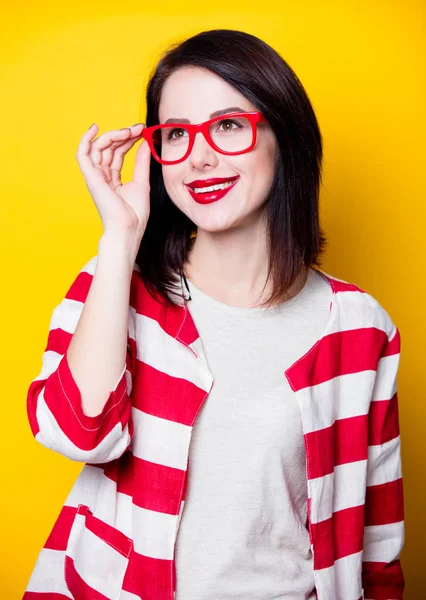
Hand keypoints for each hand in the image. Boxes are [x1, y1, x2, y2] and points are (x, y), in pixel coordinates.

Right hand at [76, 123, 150, 239]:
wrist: (129, 227)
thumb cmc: (135, 213)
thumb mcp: (142, 182)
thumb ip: (141, 162)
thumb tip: (145, 143)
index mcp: (113, 178)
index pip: (118, 152)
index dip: (129, 139)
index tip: (143, 130)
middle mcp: (102, 176)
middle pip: (108, 147)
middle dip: (123, 134)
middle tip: (139, 128)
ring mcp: (95, 176)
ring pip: (98, 147)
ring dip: (113, 135)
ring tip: (130, 130)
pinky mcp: (91, 177)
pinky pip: (82, 154)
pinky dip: (85, 140)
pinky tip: (94, 128)